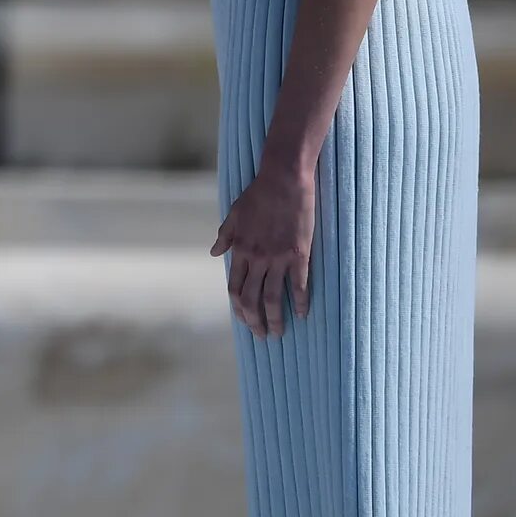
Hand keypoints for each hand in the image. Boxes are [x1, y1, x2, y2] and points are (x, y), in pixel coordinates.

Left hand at [211, 165, 315, 337]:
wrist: (283, 180)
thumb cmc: (258, 194)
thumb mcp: (234, 213)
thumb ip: (225, 236)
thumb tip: (214, 253)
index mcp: (240, 249)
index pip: (234, 287)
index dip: (238, 308)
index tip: (243, 320)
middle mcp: (256, 258)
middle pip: (251, 298)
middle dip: (254, 321)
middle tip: (261, 336)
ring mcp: (278, 258)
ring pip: (272, 298)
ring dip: (275, 319)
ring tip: (278, 333)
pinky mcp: (298, 255)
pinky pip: (298, 286)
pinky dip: (299, 303)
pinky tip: (301, 315)